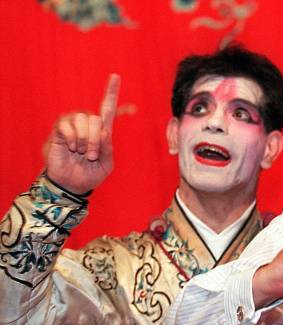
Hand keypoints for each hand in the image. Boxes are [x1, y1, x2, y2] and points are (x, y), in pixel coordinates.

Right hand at [45, 74, 120, 193]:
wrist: (73, 184)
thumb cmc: (92, 174)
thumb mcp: (107, 163)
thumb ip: (108, 148)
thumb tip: (103, 130)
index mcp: (103, 132)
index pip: (108, 108)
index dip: (111, 92)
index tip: (115, 76)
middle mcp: (88, 126)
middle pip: (96, 119)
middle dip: (96, 139)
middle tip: (92, 155)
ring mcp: (74, 127)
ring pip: (83, 120)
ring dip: (85, 140)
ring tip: (82, 153)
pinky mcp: (60, 131)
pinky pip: (67, 126)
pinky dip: (72, 139)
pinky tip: (71, 148)